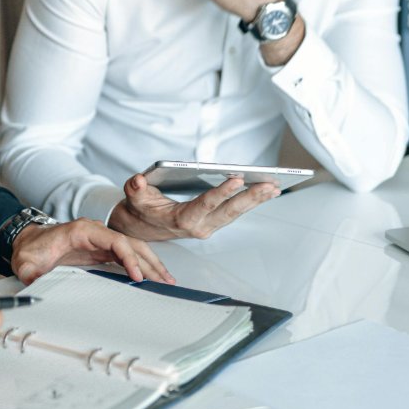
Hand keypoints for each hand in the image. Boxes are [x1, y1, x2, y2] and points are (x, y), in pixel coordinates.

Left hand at [9, 219, 174, 284]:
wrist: (26, 241)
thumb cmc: (29, 249)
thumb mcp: (26, 263)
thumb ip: (31, 274)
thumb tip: (37, 285)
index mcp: (82, 230)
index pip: (114, 241)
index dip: (128, 257)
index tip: (137, 276)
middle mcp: (96, 232)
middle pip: (130, 243)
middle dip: (149, 261)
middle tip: (165, 280)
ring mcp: (100, 241)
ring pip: (132, 248)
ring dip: (150, 263)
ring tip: (166, 279)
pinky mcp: (100, 250)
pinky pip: (125, 255)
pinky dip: (140, 265)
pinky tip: (150, 276)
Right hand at [107, 173, 280, 240]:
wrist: (144, 228)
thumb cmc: (142, 211)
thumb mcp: (134, 199)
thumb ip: (135, 189)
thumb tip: (138, 180)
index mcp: (182, 219)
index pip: (206, 204)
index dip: (222, 192)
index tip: (238, 180)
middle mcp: (200, 226)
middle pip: (229, 211)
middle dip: (251, 198)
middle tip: (269, 185)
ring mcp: (210, 226)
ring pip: (237, 213)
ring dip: (256, 200)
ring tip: (274, 187)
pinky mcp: (215, 222)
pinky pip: (236, 213)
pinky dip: (252, 202)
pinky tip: (265, 192)